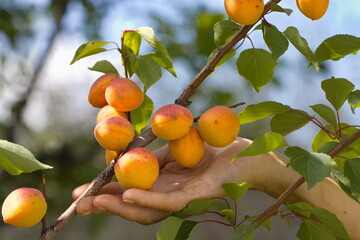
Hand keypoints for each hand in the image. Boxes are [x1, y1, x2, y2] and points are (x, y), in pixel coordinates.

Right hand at [72, 138, 256, 224]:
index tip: (82, 190)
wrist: (246, 153)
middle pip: (132, 206)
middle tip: (77, 205)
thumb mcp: (176, 149)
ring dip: (118, 206)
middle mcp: (169, 195)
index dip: (105, 192)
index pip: (129, 192)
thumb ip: (155, 155)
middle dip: (103, 205)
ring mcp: (181, 199)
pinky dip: (145, 200)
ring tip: (93, 202)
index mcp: (164, 184)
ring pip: (145, 209)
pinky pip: (167, 202)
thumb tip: (128, 153)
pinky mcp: (195, 197)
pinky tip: (126, 197)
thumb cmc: (214, 149)